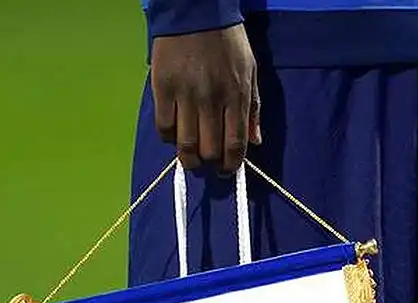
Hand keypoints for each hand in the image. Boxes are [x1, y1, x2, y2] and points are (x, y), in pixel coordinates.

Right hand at [150, 26, 260, 175]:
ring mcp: (185, 95)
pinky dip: (169, 138)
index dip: (231, 166)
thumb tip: (255, 142)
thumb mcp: (250, 71)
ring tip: (191, 158)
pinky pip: (164, 126)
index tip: (227, 171)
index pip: (235, 145)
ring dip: (188, 159)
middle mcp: (212, 100)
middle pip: (210, 150)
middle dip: (210, 165)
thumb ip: (253, 108)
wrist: (196, 11)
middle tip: (208, 164)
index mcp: (236, 97)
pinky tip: (174, 135)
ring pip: (185, 144)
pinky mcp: (162, 88)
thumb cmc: (228, 42)